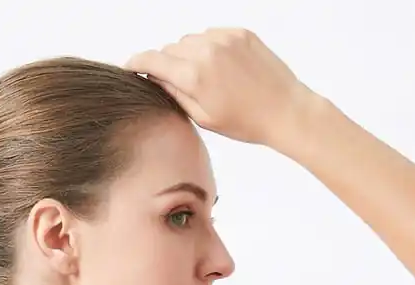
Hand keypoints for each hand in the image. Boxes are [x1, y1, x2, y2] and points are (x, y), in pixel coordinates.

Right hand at [122, 27, 313, 149]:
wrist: (284, 110)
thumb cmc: (245, 122)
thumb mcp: (203, 117)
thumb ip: (175, 93)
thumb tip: (155, 78)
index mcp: (194, 75)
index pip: (153, 59)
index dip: (137, 63)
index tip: (130, 67)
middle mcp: (206, 50)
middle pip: (171, 49)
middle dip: (169, 64)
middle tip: (181, 85)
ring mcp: (225, 38)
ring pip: (190, 40)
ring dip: (190, 55)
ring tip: (206, 79)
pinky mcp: (240, 32)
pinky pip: (212, 34)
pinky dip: (209, 47)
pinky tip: (222, 68)